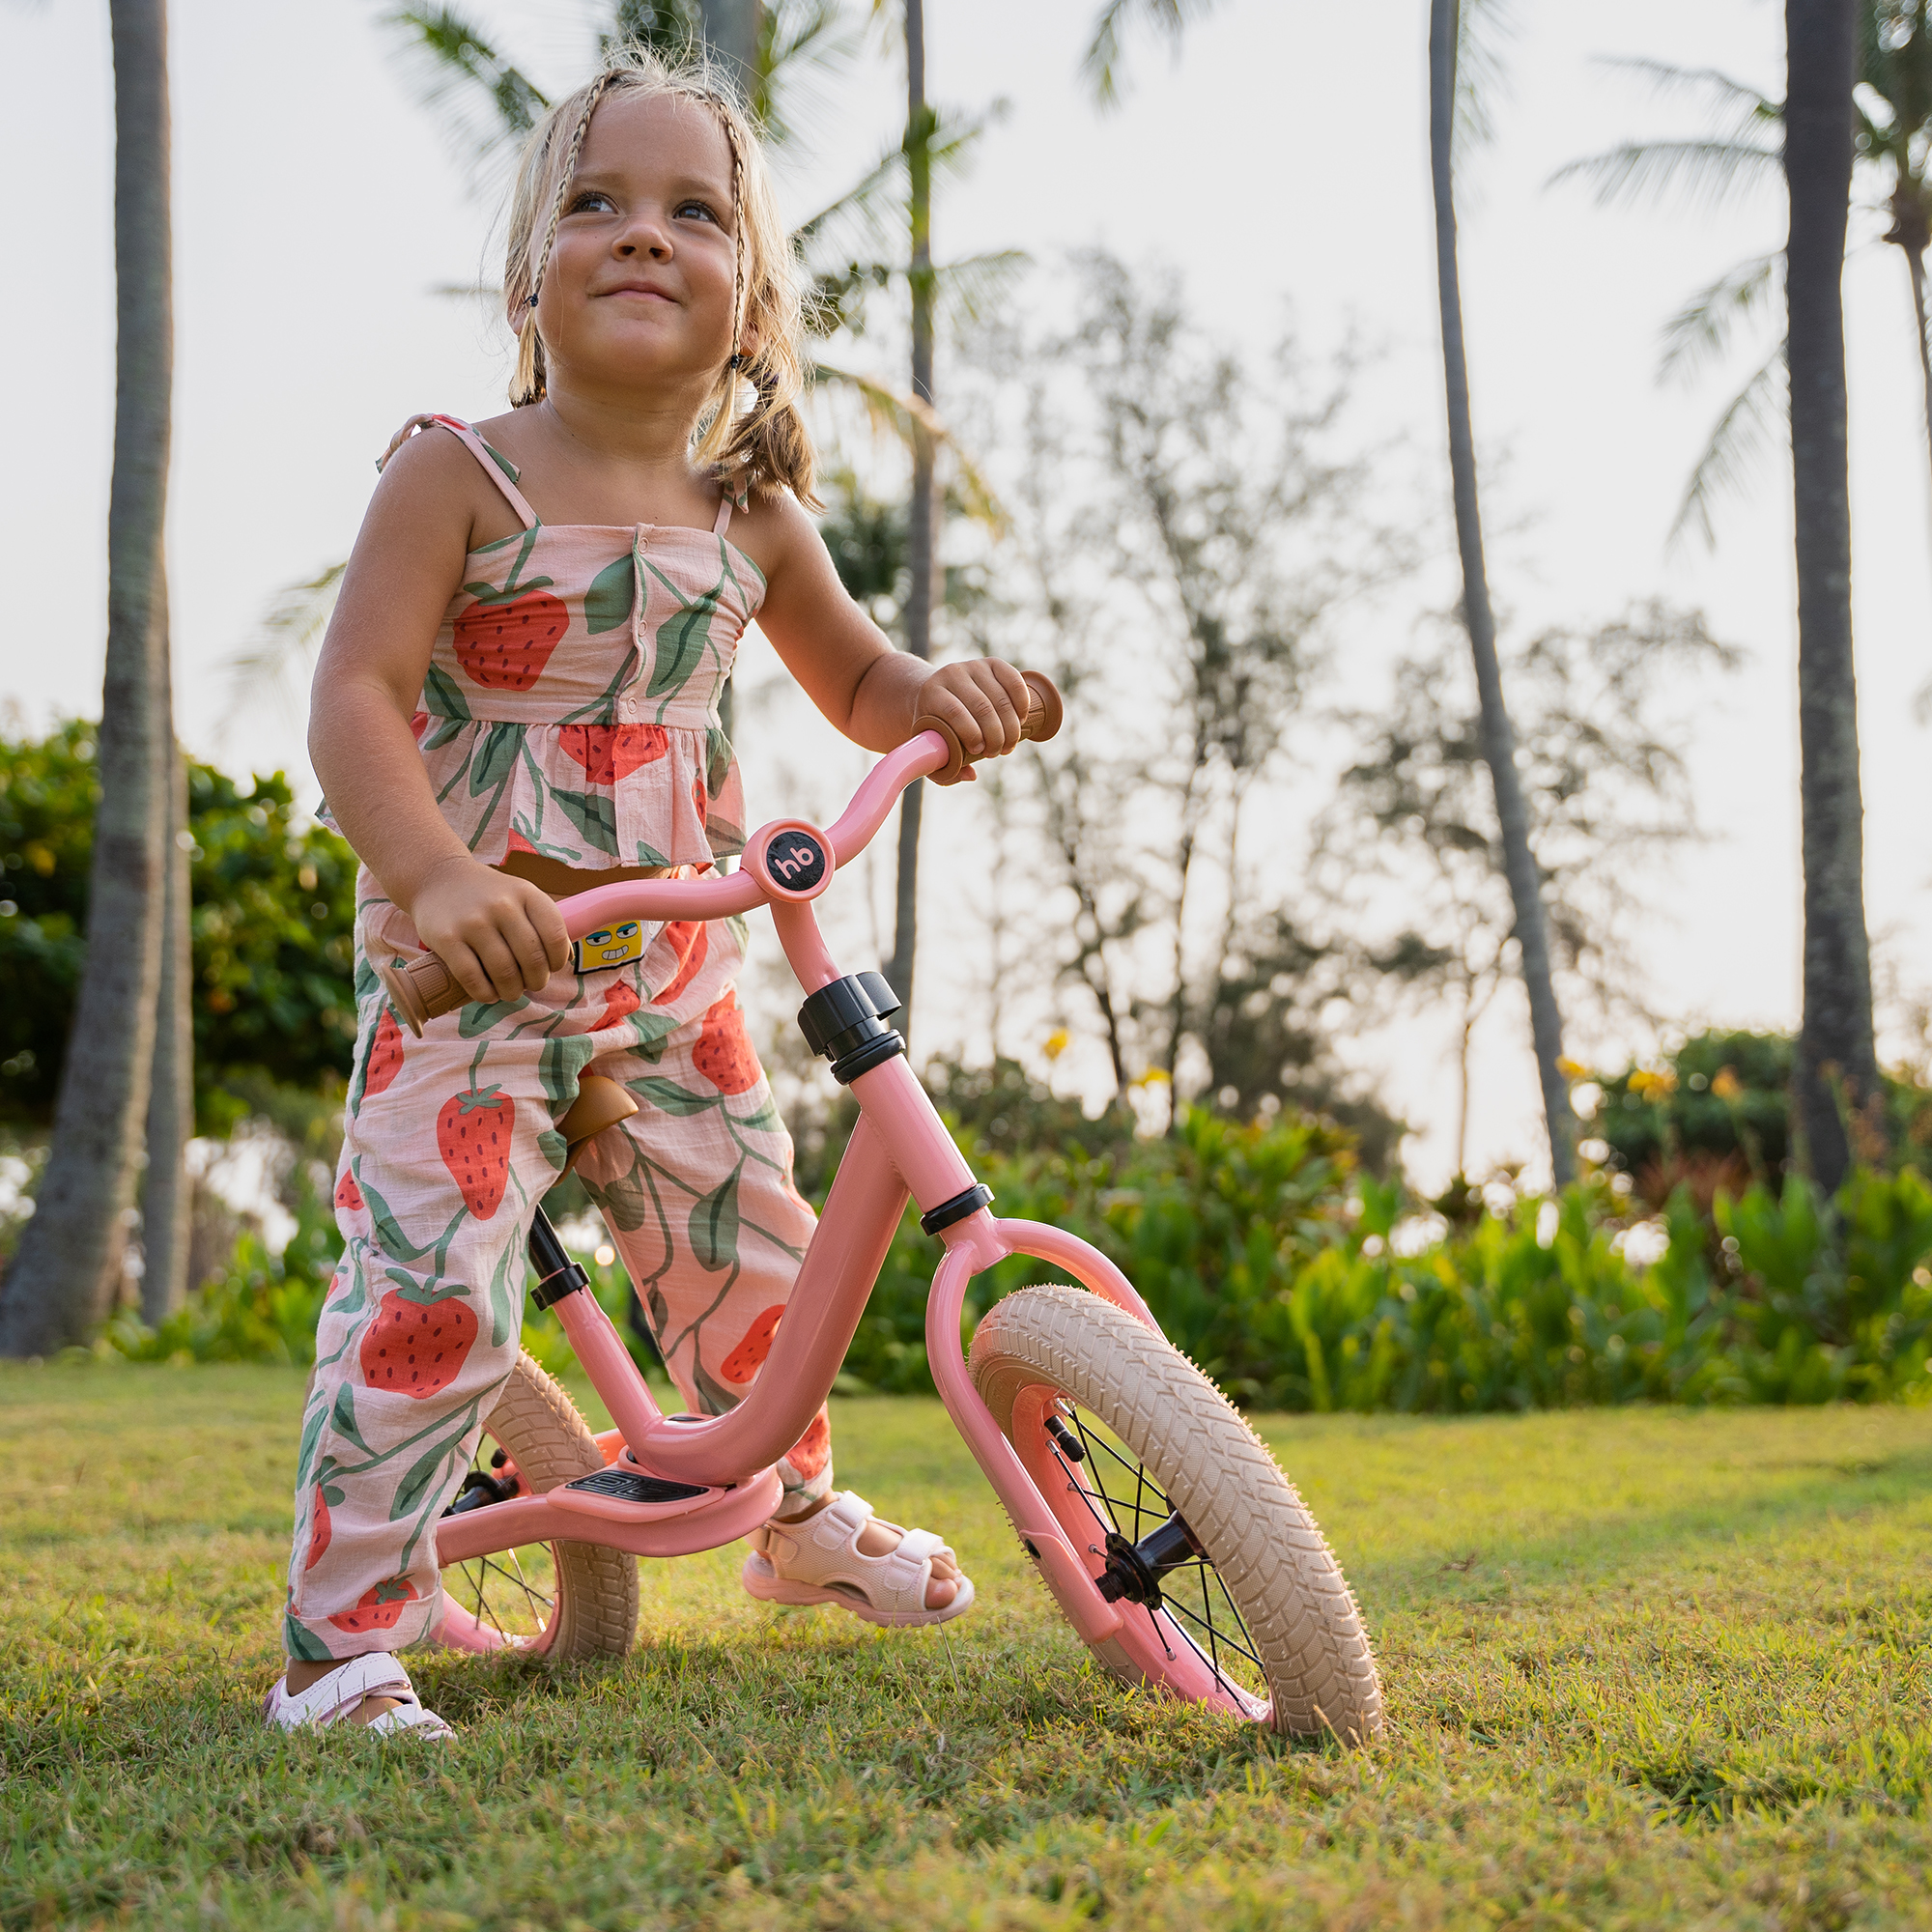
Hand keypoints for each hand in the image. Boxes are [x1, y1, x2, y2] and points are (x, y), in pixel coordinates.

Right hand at [405, 856, 570, 1003]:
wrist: (438, 877)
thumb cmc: (488, 894)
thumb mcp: (520, 894)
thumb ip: (543, 921)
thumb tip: (566, 958)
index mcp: (526, 893)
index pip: (555, 935)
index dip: (557, 960)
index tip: (551, 968)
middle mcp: (501, 905)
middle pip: (532, 959)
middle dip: (537, 981)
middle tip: (531, 985)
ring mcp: (473, 922)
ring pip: (504, 973)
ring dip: (512, 991)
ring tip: (510, 992)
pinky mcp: (446, 939)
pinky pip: (472, 978)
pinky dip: (485, 993)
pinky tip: (488, 993)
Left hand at [911, 659, 1030, 785]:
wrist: (935, 693)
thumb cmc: (934, 727)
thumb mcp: (931, 747)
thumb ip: (944, 767)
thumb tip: (971, 775)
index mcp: (931, 692)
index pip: (954, 711)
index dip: (971, 733)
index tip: (979, 751)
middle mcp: (951, 673)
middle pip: (982, 706)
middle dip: (996, 735)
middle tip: (997, 753)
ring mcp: (973, 666)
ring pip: (1000, 697)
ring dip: (1011, 726)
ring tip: (1009, 744)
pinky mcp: (991, 663)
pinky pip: (1013, 679)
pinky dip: (1022, 701)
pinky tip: (1022, 719)